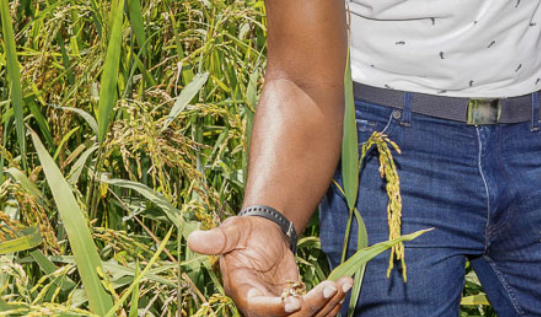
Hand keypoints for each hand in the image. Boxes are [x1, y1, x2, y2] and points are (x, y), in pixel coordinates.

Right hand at [187, 216, 350, 315]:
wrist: (264, 235)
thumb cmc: (247, 232)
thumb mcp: (233, 232)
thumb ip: (218, 239)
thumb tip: (194, 239)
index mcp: (244, 292)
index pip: (259, 309)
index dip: (277, 309)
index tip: (296, 301)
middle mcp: (262, 307)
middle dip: (312, 306)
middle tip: (331, 286)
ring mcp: (280, 309)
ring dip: (327, 304)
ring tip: (343, 284)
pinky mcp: (297, 305)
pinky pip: (316, 311)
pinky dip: (333, 301)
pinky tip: (346, 284)